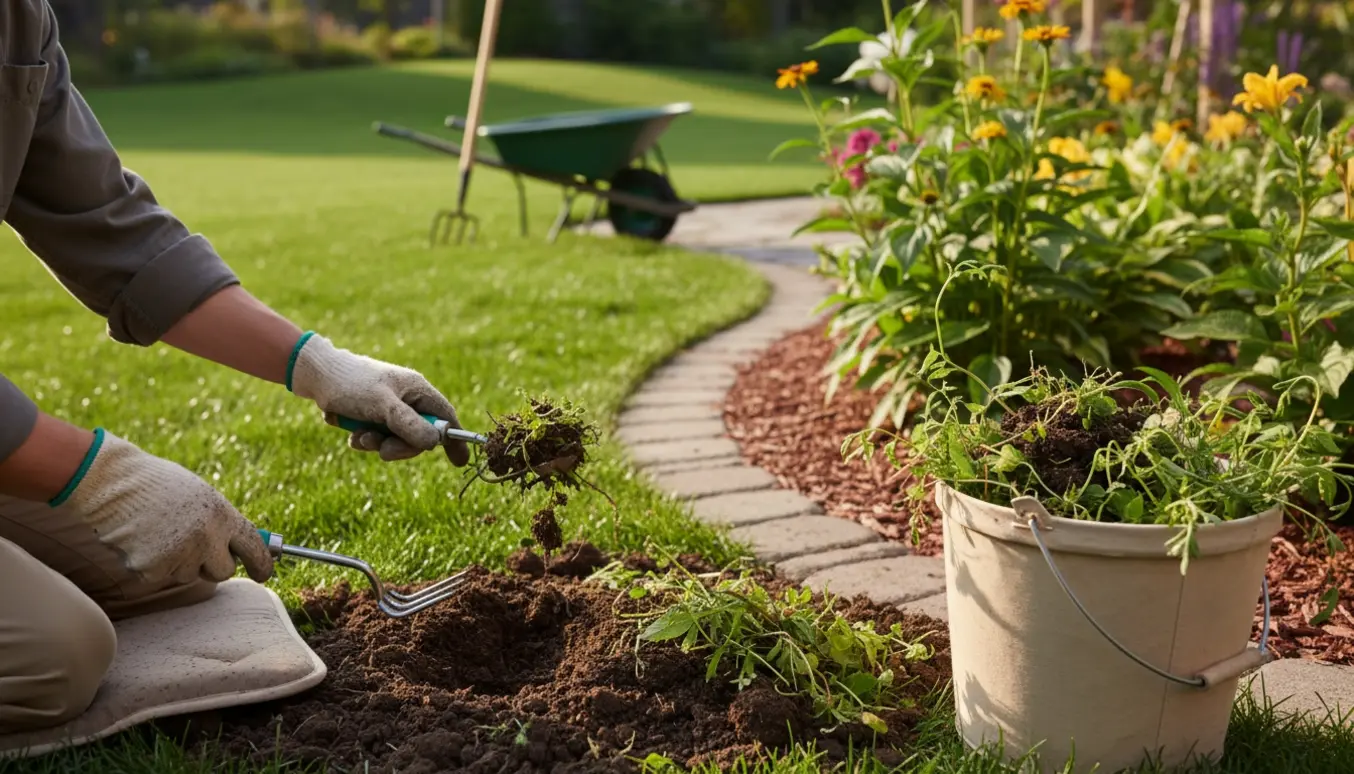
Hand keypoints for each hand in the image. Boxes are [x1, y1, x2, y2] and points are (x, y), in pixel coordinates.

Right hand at [56, 431, 272, 586]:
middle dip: (212, 564)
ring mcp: (181, 555)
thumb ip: (221, 521)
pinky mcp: (153, 570)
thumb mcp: (200, 496)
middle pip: (223, 571)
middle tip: (193, 546)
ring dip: (178, 561)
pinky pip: (161, 577)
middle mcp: (207, 538)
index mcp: (223, 514)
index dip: (262, 565)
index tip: (264, 574)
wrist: (111, 482)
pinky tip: (141, 540)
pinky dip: (152, 564)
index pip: (254, 549)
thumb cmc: (157, 485)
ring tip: (158, 531)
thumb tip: (242, 545)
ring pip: (189, 574)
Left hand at [287, 333, 469, 464]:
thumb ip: (408, 424)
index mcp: (417, 390)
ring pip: (396, 439)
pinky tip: (351, 433)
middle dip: (401, 446)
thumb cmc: (350, 384)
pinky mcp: (373, 415)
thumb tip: (435, 442)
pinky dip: (365, 439)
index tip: (458, 461)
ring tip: (359, 437)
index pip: (445, 417)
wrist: (314, 373)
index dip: (454, 439)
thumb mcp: (382, 405)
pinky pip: (378, 438)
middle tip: (383, 451)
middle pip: (420, 435)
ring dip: (378, 443)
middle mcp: (407, 399)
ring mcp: (390, 408)